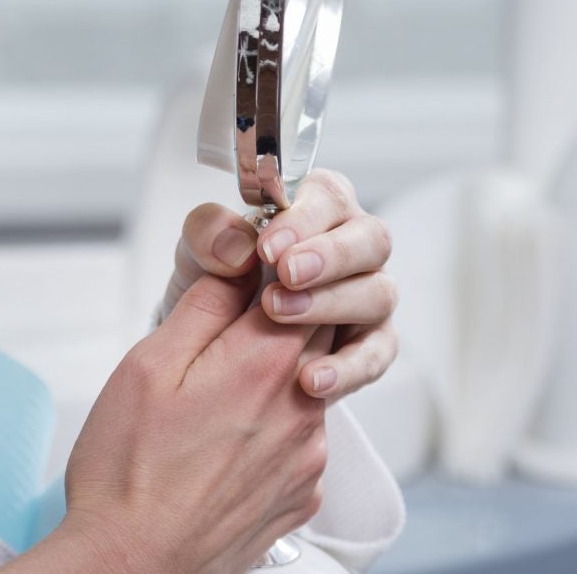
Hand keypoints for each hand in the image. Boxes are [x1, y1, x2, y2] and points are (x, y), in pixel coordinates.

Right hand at [34, 273, 334, 573]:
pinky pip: (301, 439)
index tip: (247, 265)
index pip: (301, 284)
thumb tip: (241, 261)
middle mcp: (303, 408)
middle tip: (229, 325)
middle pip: (317, 332)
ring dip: (275, 375)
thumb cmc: (128, 468)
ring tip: (213, 395)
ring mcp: (309, 457)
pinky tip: (225, 440)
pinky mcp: (303, 495)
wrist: (132, 564)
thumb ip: (206, 305)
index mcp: (264, 363)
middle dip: (282, 316)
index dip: (276, 266)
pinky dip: (273, 426)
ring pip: (307, 386)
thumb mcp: (150, 363)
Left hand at [157, 169, 396, 400]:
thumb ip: (208, 234)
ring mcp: (367, 294)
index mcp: (317, 208)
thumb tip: (237, 243)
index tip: (268, 247)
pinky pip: (376, 354)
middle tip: (287, 275)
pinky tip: (311, 380)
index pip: (330, 196)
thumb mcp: (198, 251)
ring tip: (281, 316)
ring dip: (332, 304)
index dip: (304, 218)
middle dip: (331, 256)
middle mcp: (352, 247)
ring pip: (378, 293)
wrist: (210, 340)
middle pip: (371, 239)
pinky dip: (347, 368)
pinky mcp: (370, 344)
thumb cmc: (216, 279)